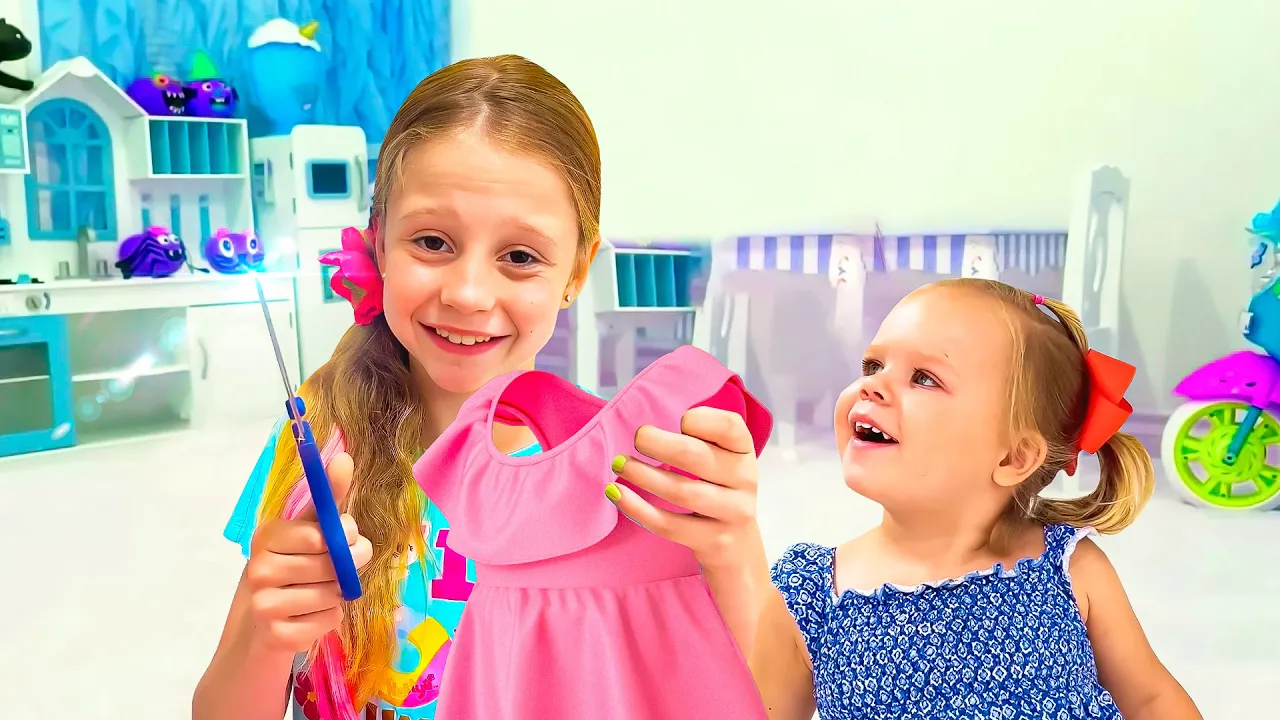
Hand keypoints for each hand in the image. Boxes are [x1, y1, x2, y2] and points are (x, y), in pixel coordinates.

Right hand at [243, 452, 373, 653]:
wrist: (263, 621)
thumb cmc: (295, 565)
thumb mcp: (310, 528)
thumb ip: (329, 496)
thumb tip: (344, 456)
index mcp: (268, 535)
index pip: (320, 535)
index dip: (345, 536)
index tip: (347, 536)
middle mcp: (259, 568)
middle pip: (331, 566)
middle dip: (348, 566)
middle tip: (343, 568)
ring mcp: (264, 605)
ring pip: (332, 595)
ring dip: (338, 594)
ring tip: (320, 591)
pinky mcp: (277, 636)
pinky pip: (328, 621)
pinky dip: (330, 618)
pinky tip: (311, 614)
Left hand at [606, 407, 760, 569]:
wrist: (740, 551)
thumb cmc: (720, 494)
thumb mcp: (722, 462)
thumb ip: (701, 440)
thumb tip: (651, 431)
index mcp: (744, 452)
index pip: (729, 426)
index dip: (700, 419)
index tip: (680, 421)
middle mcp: (744, 481)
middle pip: (695, 456)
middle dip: (658, 444)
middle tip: (637, 438)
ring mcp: (732, 514)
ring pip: (680, 492)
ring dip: (642, 475)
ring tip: (619, 464)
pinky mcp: (714, 542)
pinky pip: (669, 525)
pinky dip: (637, 508)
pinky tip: (617, 494)